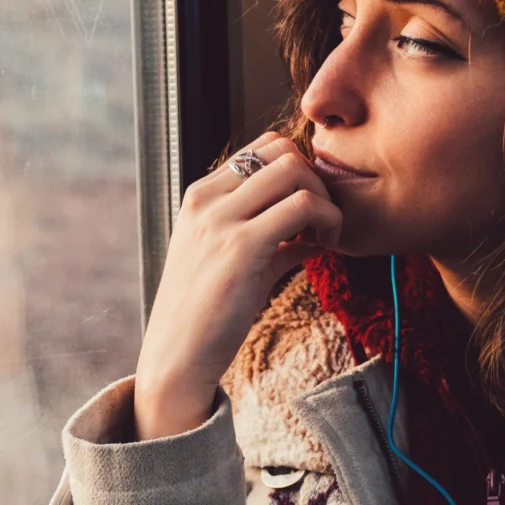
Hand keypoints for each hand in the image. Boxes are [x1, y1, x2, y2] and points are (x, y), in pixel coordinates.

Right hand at [132, 133, 342, 439]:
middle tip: (322, 219)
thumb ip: (266, 238)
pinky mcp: (243, 247)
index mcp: (199, 196)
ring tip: (325, 235)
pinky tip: (323, 248)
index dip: (297, 169)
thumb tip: (309, 233)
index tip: (307, 206)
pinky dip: (327, 221)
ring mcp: (222, 220)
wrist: (177, 356)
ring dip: (324, 198)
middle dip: (315, 178)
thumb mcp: (230, 262)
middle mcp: (207, 200)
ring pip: (294, 170)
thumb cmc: (205, 315)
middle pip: (281, 150)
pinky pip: (303, 207)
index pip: (261, 147)